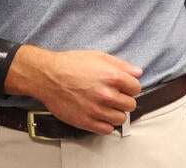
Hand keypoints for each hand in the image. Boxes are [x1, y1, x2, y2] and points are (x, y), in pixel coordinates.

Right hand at [6, 45, 142, 134]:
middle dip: (124, 99)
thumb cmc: (69, 65)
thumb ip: (121, 65)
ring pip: (121, 119)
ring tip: (106, 106)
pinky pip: (107, 130)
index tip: (124, 87)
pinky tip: (100, 115)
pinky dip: (106, 124)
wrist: (48, 76)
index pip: (136, 88)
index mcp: (113, 77)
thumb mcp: (98, 56)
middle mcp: (107, 95)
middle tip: (114, 96)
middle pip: (130, 105)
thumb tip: (137, 72)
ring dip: (116, 112)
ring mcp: (97, 110)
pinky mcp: (87, 122)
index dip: (130, 87)